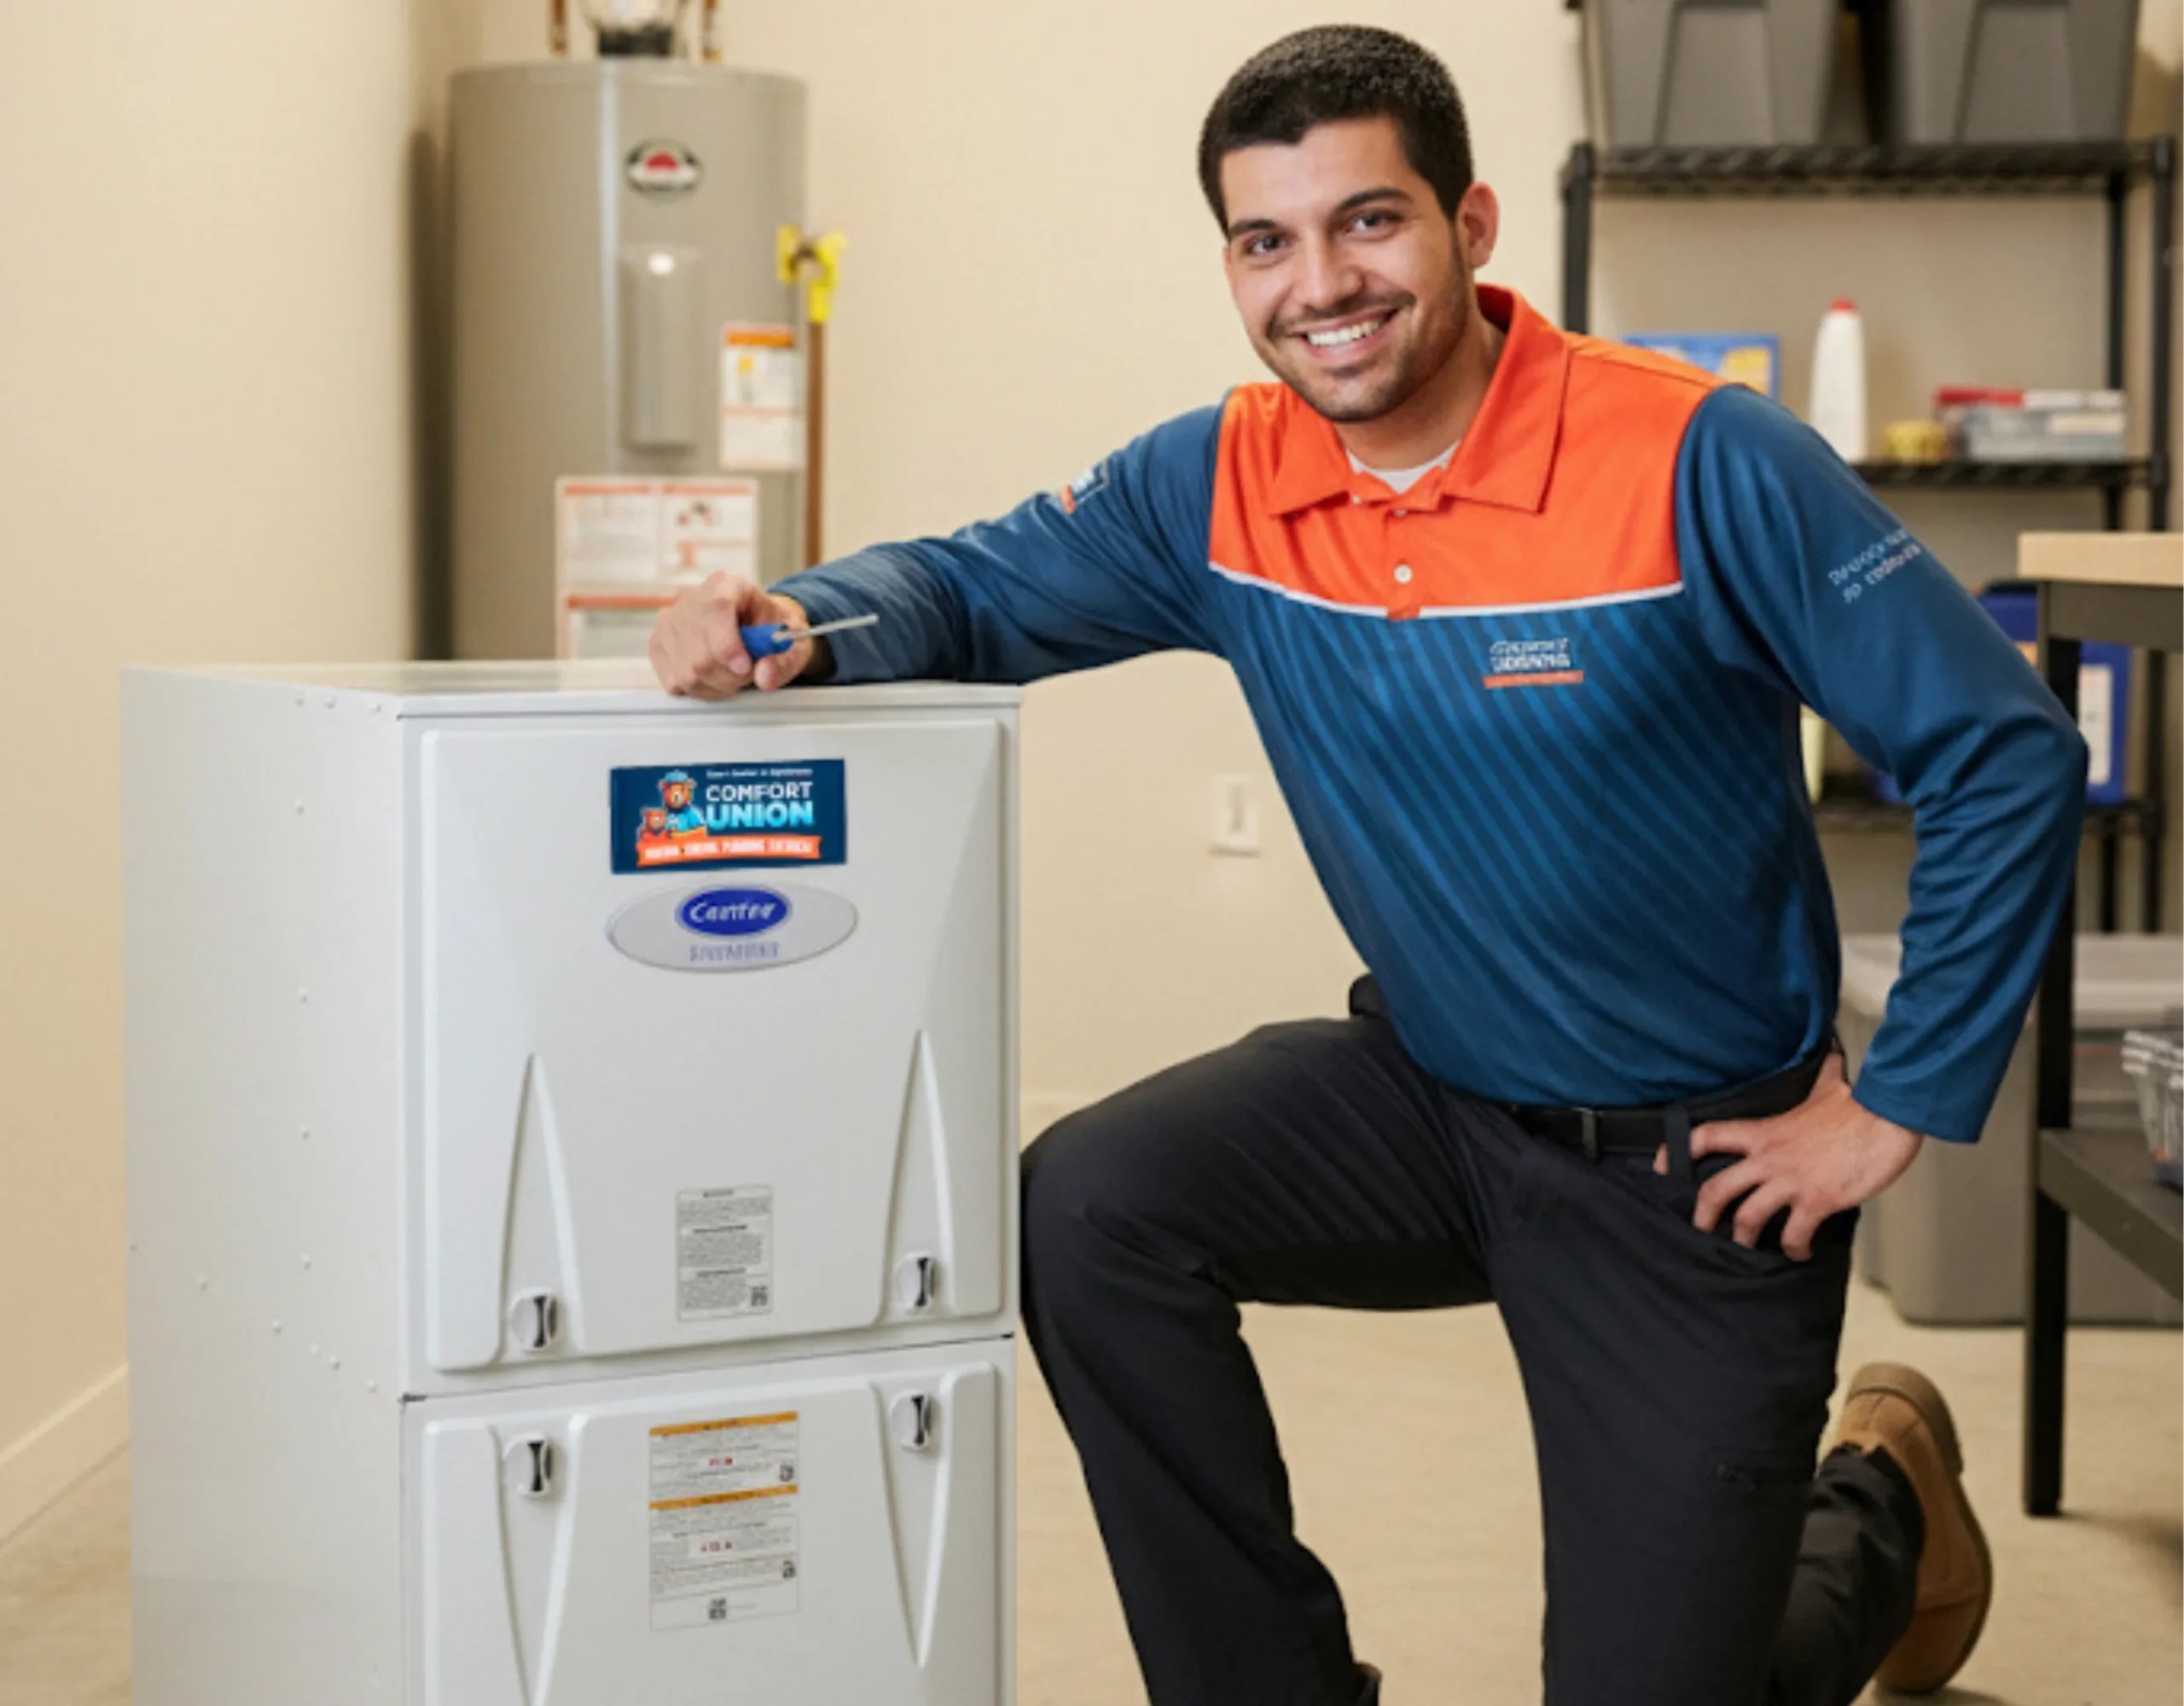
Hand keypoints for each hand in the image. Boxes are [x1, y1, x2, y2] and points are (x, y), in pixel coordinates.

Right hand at [649, 573, 818, 699]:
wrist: (756, 625)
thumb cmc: (771, 629)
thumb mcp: (791, 640)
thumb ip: (784, 659)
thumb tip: (766, 676)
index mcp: (727, 585)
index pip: (717, 609)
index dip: (728, 645)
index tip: (744, 667)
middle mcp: (692, 599)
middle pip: (700, 650)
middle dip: (730, 675)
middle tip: (747, 673)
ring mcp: (669, 621)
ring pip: (687, 671)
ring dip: (716, 685)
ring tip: (732, 675)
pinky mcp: (657, 644)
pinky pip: (674, 681)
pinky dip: (698, 689)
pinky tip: (713, 677)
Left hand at [1651, 1055, 1923, 1260]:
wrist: (1888, 1117)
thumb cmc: (1860, 1105)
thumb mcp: (1828, 1086)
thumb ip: (1819, 1077)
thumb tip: (1828, 1057)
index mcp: (1764, 1132)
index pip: (1707, 1136)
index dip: (1678, 1151)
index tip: (1664, 1167)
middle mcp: (1769, 1158)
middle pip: (1716, 1189)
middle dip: (1703, 1214)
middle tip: (1702, 1230)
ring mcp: (1790, 1181)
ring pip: (1748, 1218)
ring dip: (1744, 1239)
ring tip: (1748, 1249)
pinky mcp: (1816, 1201)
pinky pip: (1793, 1234)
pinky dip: (1793, 1249)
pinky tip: (1799, 1252)